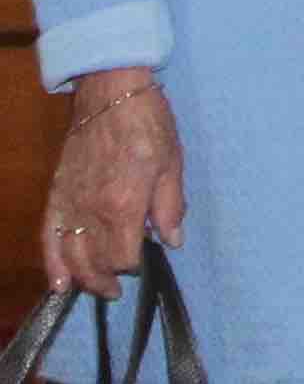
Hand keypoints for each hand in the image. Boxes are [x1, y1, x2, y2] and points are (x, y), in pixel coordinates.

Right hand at [40, 68, 181, 299]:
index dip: (135, 265)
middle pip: (95, 262)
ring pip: (70, 256)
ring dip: (82, 278)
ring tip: (96, 288)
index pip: (125, 256)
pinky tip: (58, 283)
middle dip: (108, 278)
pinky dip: (52, 262)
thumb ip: (170, 207)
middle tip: (120, 287)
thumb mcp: (172, 164)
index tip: (145, 260)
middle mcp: (92, 211)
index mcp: (124, 204)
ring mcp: (70, 204)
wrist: (110, 95)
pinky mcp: (56, 196)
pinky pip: (49, 237)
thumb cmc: (149, 125)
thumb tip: (173, 241)